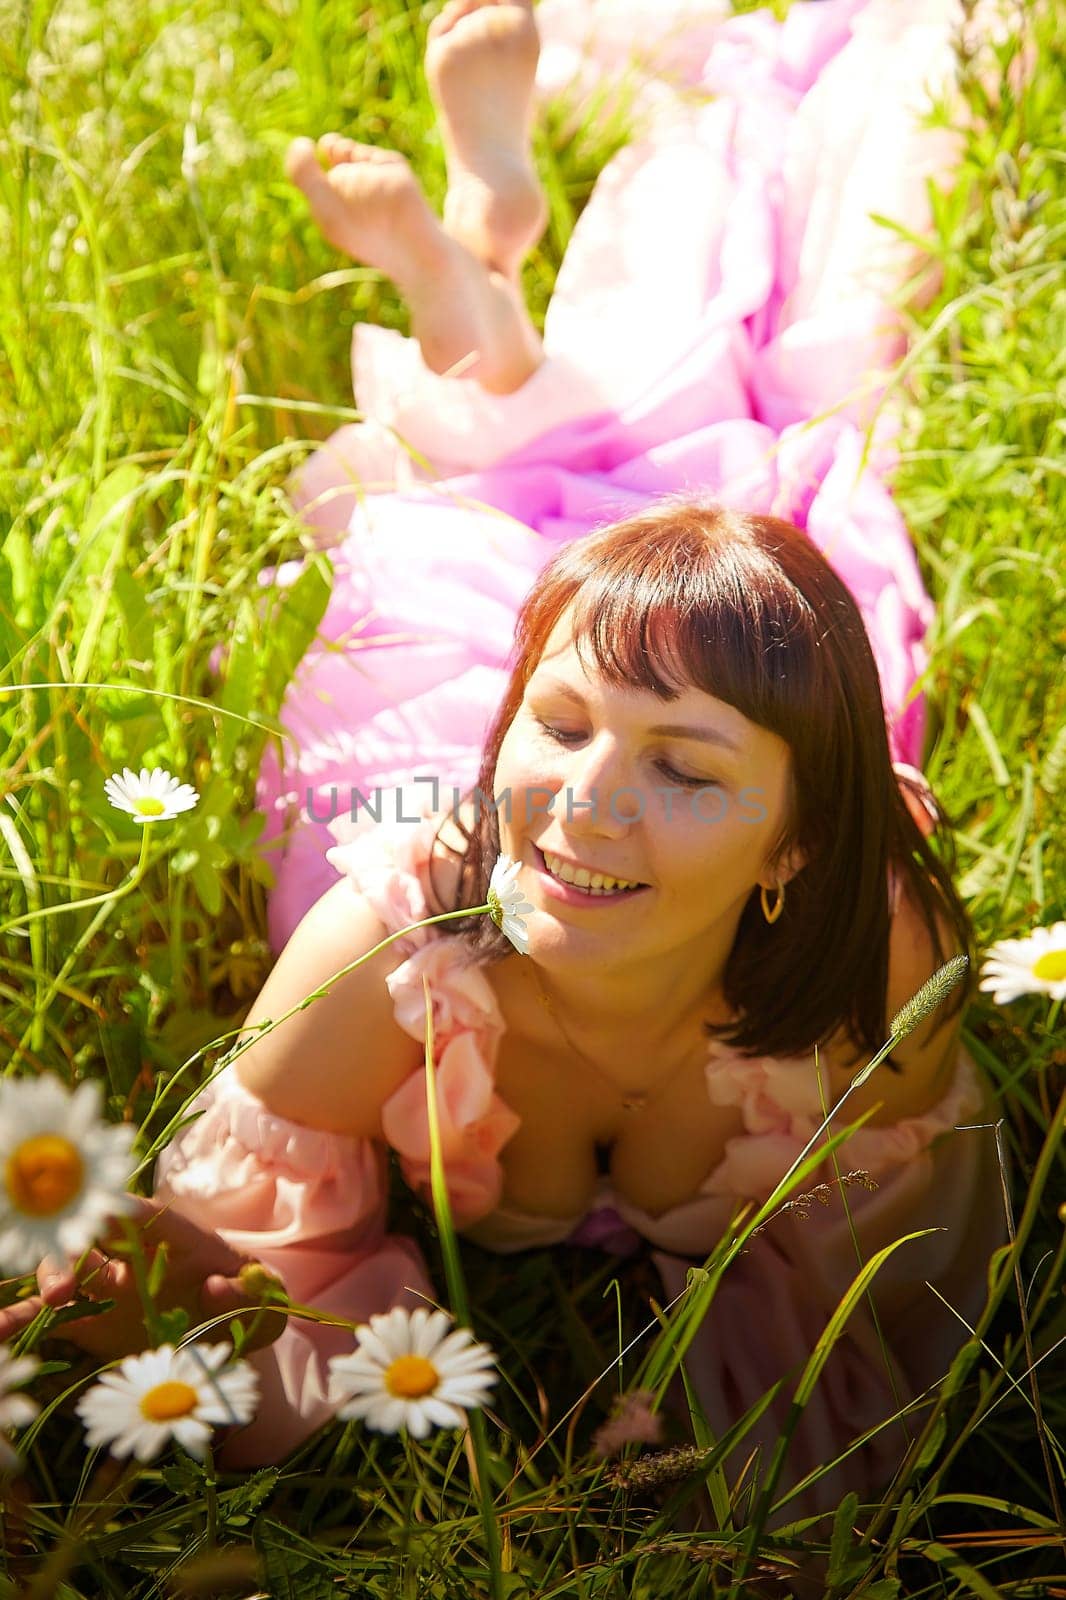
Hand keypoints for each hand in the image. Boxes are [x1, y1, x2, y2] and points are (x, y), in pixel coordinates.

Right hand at [0, 1198, 286, 1358]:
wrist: (229, 1329)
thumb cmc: (249, 1302)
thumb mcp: (264, 1300)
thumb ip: (249, 1292)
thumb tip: (214, 1286)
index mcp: (174, 1234)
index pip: (141, 1213)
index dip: (117, 1213)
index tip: (98, 1222)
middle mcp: (132, 1250)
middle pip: (90, 1234)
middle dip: (73, 1250)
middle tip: (67, 1287)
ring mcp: (105, 1282)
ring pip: (63, 1266)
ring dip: (49, 1276)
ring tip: (49, 1301)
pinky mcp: (88, 1317)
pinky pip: (47, 1315)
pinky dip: (21, 1319)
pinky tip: (3, 1332)